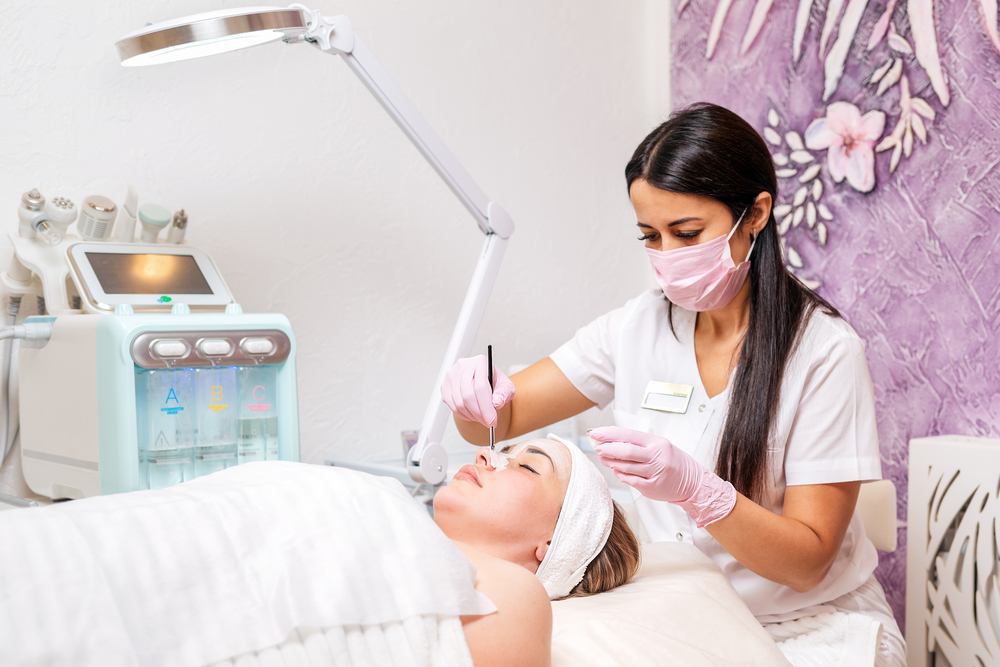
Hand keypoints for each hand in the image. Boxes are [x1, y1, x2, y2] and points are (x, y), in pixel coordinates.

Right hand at [440, 355, 514, 427]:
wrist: (483, 382)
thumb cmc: (494, 383)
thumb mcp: (506, 387)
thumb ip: (504, 394)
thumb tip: (496, 403)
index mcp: (480, 362)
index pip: (481, 387)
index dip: (486, 407)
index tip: (492, 421)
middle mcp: (463, 365)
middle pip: (468, 396)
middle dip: (479, 414)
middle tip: (487, 423)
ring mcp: (451, 375)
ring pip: (459, 403)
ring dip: (471, 416)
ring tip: (481, 418)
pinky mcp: (445, 386)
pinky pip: (452, 406)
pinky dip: (463, 415)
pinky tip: (472, 414)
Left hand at [589, 426, 735, 527]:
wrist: (692, 481)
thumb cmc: (672, 461)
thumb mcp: (659, 446)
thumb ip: (637, 444)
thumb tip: (611, 441)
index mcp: (657, 443)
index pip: (629, 435)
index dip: (610, 434)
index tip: (596, 433)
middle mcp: (656, 457)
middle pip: (627, 451)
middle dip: (608, 449)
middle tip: (597, 448)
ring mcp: (654, 473)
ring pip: (626, 467)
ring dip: (611, 462)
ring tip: (604, 459)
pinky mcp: (652, 487)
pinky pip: (630, 480)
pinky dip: (620, 475)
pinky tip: (617, 471)